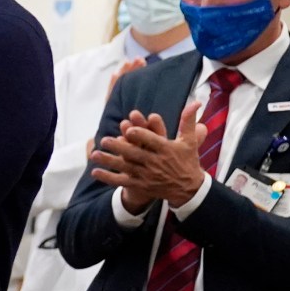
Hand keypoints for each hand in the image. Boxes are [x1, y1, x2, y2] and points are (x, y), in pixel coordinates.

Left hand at [89, 105, 207, 214]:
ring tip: (94, 154)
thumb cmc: (187, 160)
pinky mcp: (141, 185)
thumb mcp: (189, 141)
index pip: (153, 141)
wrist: (188, 188)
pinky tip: (95, 171)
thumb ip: (188, 121)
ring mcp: (147, 175)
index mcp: (167, 150)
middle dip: (120, 147)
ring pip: (125, 167)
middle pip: (135, 154)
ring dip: (109, 161)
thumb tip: (195, 101)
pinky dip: (108, 177)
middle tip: (104, 140)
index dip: (140, 136)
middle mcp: (156, 163)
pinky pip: (122, 181)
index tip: (128, 129)